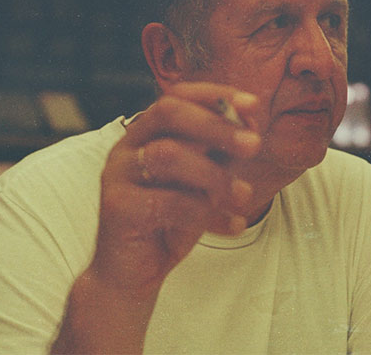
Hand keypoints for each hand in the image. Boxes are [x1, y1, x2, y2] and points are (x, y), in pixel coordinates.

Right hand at [92, 82, 261, 292]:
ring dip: (215, 175)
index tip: (253, 105)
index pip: (176, 96)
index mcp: (146, 133)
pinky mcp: (116, 207)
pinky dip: (207, 214)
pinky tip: (232, 226)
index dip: (215, 95)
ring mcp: (117, 174)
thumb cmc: (171, 221)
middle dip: (216, 125)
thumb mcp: (203, 182)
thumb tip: (251, 129)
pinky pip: (167, 201)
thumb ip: (220, 155)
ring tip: (242, 197)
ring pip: (168, 154)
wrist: (133, 274)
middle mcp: (127, 146)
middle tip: (254, 146)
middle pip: (168, 113)